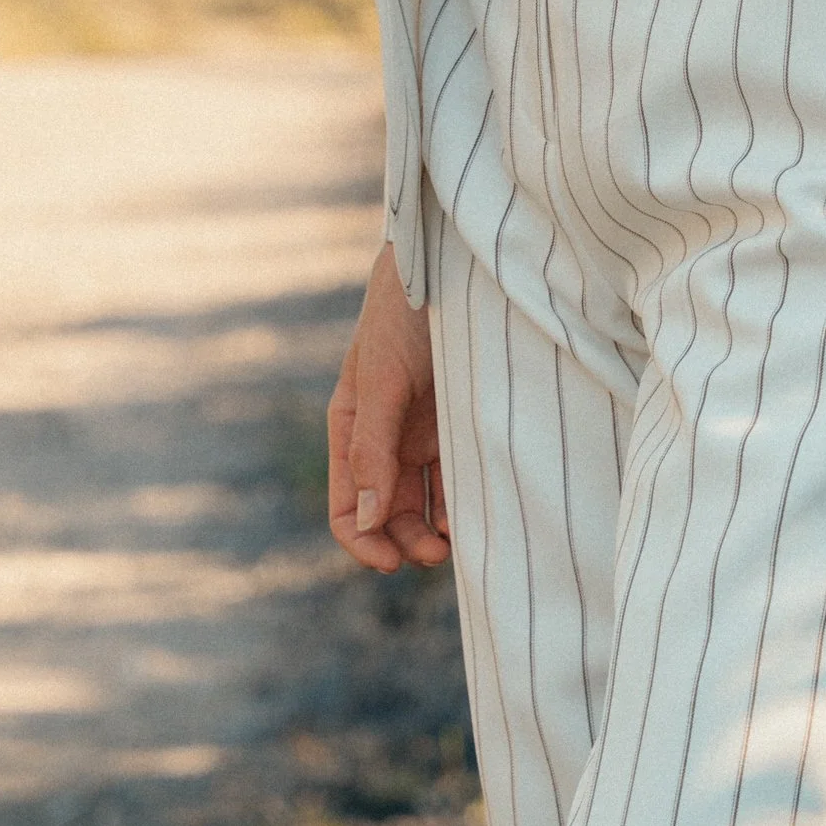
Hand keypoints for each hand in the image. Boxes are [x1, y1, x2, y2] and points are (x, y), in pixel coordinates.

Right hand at [326, 243, 450, 572]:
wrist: (453, 262)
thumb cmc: (403, 313)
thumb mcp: (384, 378)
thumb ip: (374, 447)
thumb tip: (367, 521)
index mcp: (351, 428)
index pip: (347, 508)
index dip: (363, 544)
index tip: (392, 562)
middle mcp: (385, 439)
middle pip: (386, 515)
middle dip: (406, 543)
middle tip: (438, 553)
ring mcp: (422, 433)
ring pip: (423, 505)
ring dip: (435, 531)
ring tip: (461, 541)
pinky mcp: (459, 423)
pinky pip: (457, 478)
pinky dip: (462, 503)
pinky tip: (479, 513)